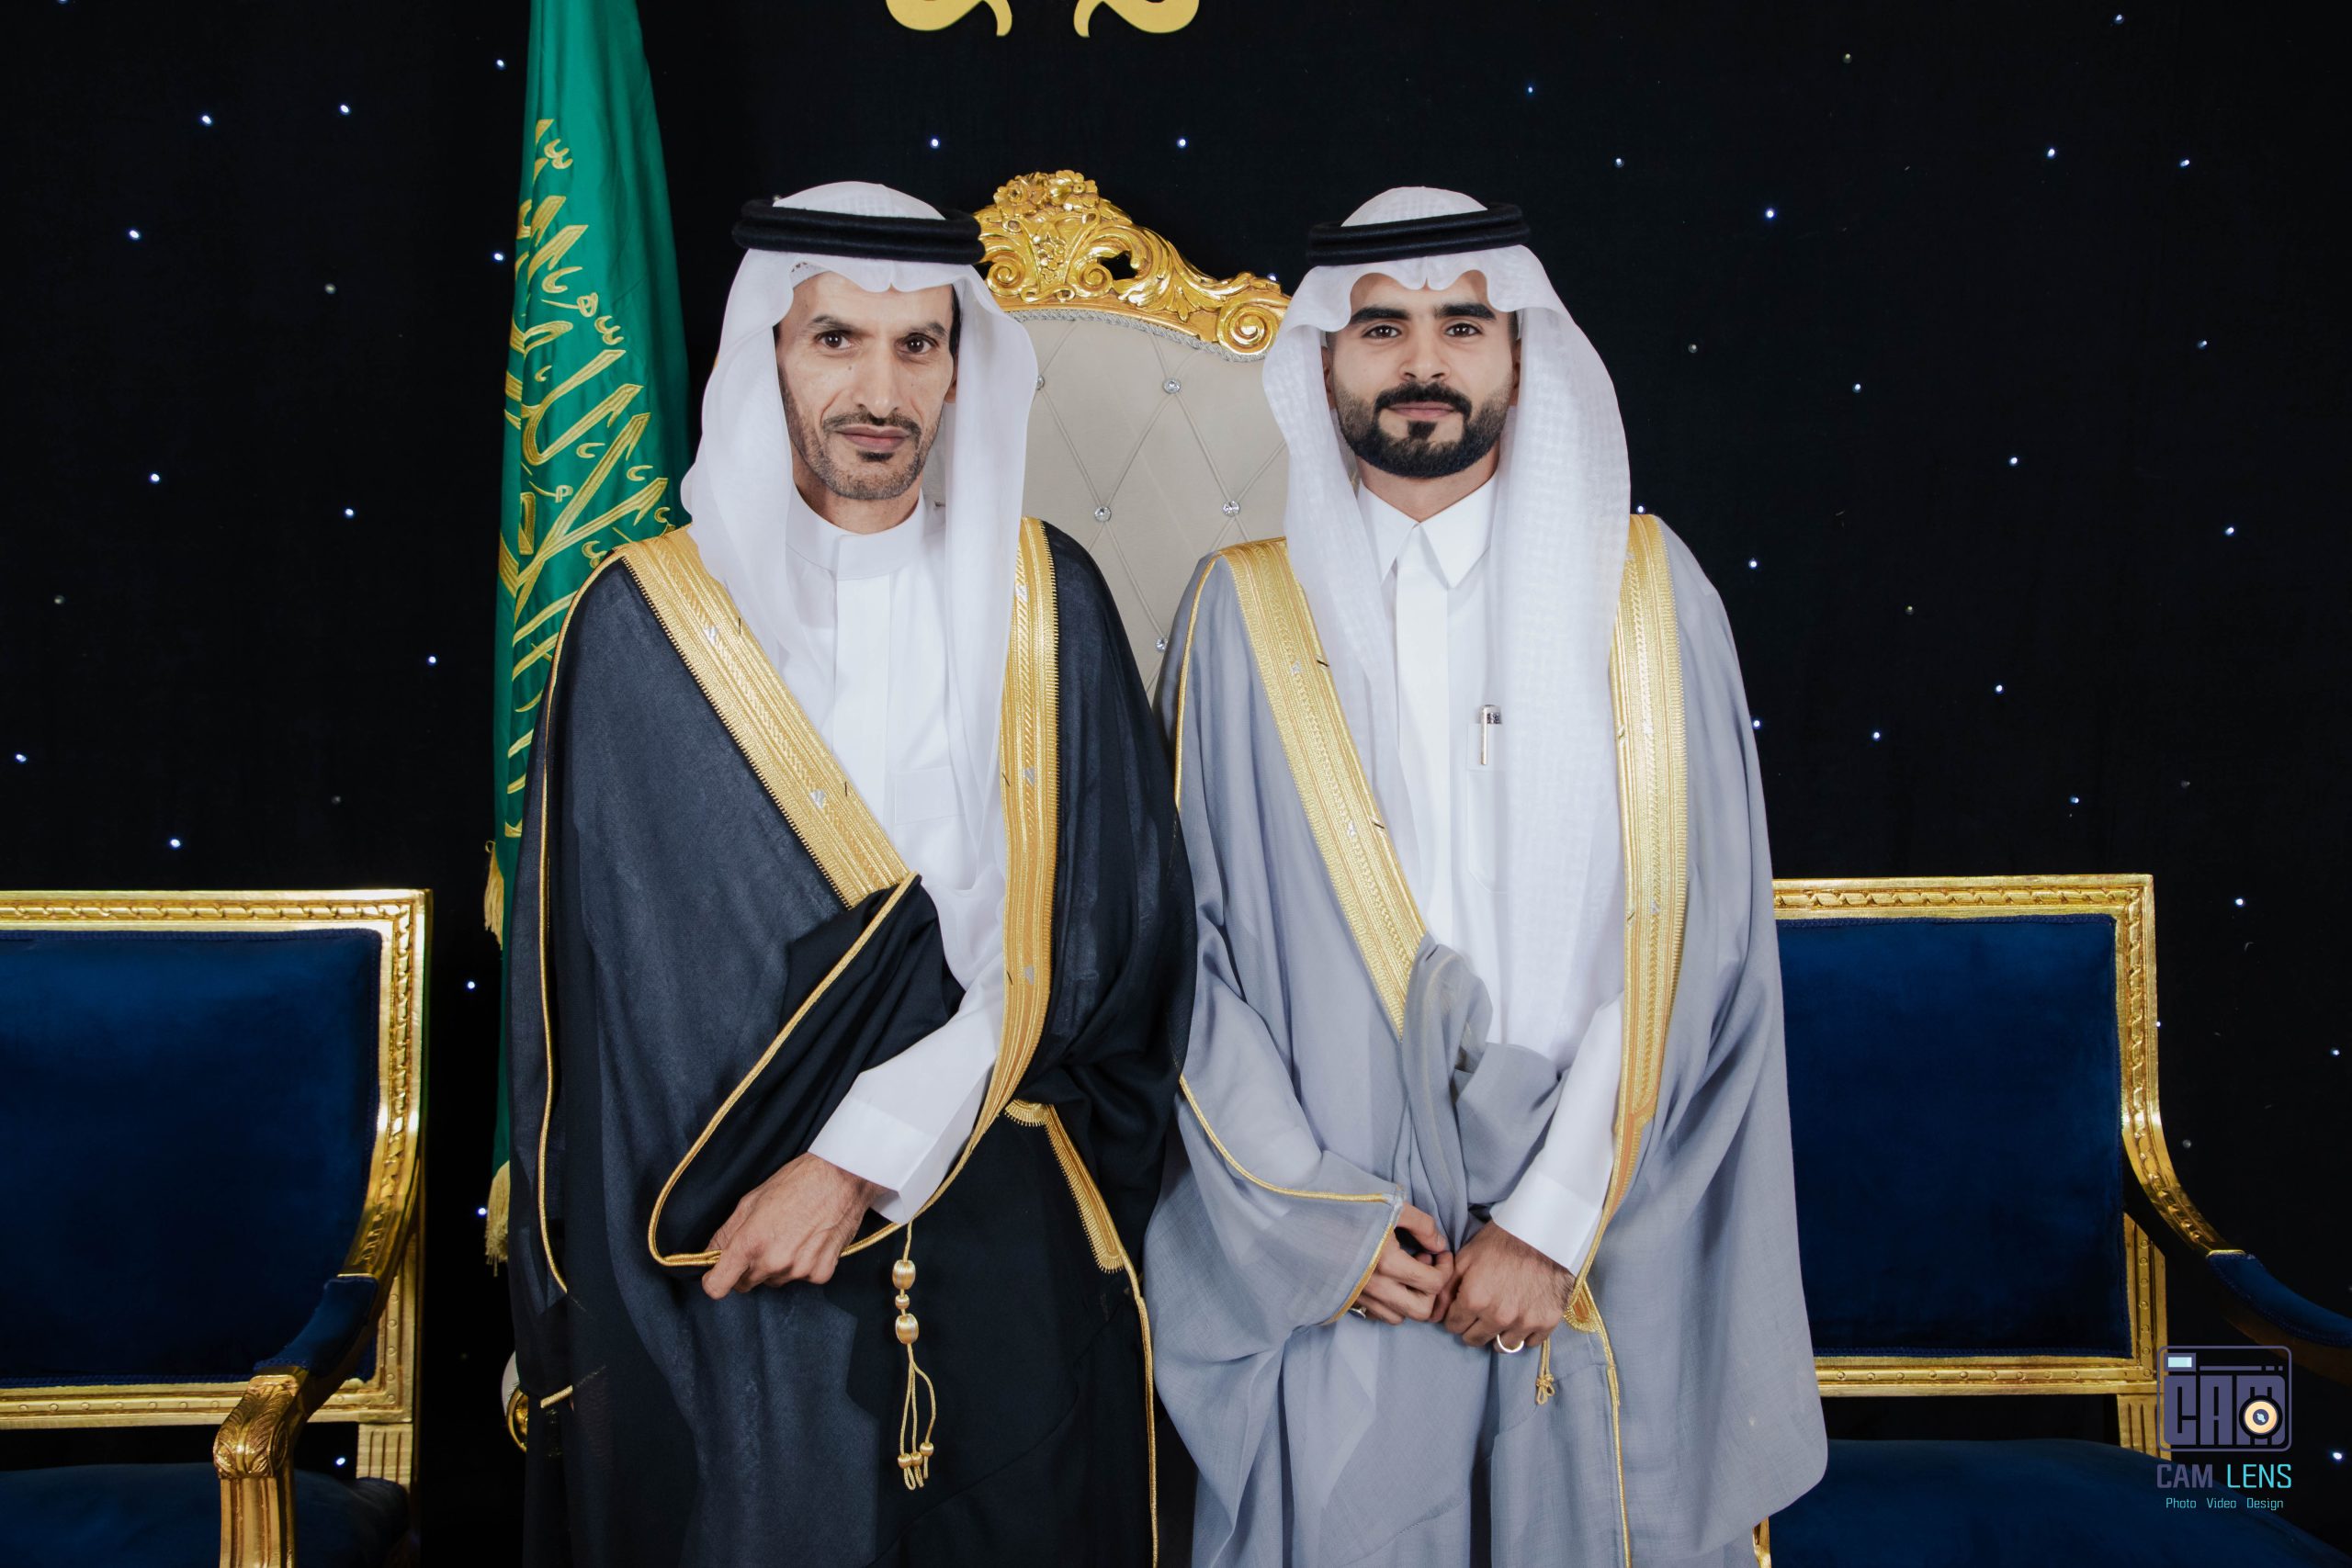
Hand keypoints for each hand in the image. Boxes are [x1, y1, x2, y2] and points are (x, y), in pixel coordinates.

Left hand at [701, 1153, 883, 1299]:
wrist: (843, 1177)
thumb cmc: (797, 1181)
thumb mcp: (752, 1200)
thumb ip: (727, 1232)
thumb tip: (710, 1253)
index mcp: (750, 1243)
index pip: (718, 1286)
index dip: (714, 1281)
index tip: (718, 1273)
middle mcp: (773, 1262)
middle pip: (746, 1284)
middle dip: (747, 1268)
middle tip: (762, 1241)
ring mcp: (798, 1270)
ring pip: (774, 1280)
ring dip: (776, 1266)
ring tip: (791, 1235)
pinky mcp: (820, 1273)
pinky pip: (800, 1278)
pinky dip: (802, 1264)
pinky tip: (810, 1241)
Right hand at [1351, 1202, 1453, 1324]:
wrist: (1302, 1211)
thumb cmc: (1348, 1203)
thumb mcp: (1391, 1205)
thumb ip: (1422, 1225)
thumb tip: (1439, 1245)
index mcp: (1387, 1262)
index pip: (1434, 1284)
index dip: (1445, 1269)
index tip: (1438, 1252)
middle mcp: (1374, 1286)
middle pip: (1421, 1311)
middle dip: (1432, 1291)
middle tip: (1424, 1264)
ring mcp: (1358, 1295)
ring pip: (1399, 1318)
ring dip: (1411, 1299)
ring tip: (1404, 1271)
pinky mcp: (1346, 1298)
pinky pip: (1376, 1315)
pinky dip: (1389, 1303)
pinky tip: (1386, 1279)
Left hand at [1438, 1221, 1570, 1348]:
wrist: (1542, 1232)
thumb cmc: (1501, 1241)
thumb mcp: (1466, 1258)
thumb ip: (1447, 1288)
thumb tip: (1435, 1313)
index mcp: (1474, 1300)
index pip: (1453, 1326)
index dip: (1455, 1315)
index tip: (1463, 1307)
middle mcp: (1498, 1316)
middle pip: (1474, 1340)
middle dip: (1472, 1327)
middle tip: (1480, 1311)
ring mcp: (1524, 1322)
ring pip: (1502, 1346)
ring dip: (1498, 1333)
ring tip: (1502, 1315)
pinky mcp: (1546, 1322)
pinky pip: (1529, 1343)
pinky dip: (1524, 1333)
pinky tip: (1522, 1315)